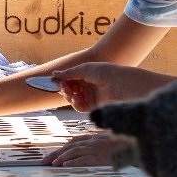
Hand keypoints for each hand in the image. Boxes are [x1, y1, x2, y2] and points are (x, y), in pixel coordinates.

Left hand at [43, 131, 137, 167]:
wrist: (139, 142)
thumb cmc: (129, 142)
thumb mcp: (114, 139)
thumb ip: (103, 141)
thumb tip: (95, 146)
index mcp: (95, 137)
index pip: (74, 141)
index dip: (62, 148)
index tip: (52, 155)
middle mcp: (93, 141)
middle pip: (70, 146)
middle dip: (56, 153)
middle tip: (44, 161)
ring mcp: (96, 148)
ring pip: (74, 151)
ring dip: (61, 157)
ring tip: (51, 163)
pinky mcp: (100, 156)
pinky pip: (83, 159)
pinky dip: (72, 162)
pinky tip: (64, 166)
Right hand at [52, 63, 173, 113]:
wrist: (123, 85)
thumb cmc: (107, 72)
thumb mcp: (85, 69)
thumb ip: (69, 73)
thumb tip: (53, 74)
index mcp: (88, 74)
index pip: (70, 78)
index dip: (62, 79)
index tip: (54, 80)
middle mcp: (89, 86)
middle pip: (70, 89)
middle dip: (64, 88)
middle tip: (62, 86)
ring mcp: (92, 97)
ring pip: (73, 99)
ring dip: (69, 96)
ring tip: (69, 92)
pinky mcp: (95, 107)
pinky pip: (80, 107)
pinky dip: (76, 104)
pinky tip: (76, 99)